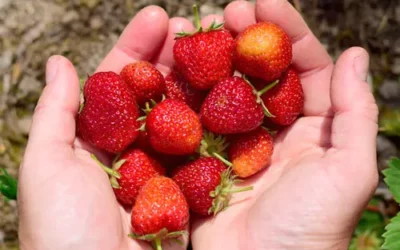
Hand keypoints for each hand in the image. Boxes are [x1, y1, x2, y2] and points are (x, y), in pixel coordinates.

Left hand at [17, 6, 194, 249]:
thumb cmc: (64, 233)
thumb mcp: (47, 167)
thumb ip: (56, 114)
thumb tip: (58, 63)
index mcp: (98, 139)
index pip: (118, 80)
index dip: (136, 47)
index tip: (157, 16)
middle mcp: (134, 149)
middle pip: (156, 91)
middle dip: (174, 56)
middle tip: (195, 25)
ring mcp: (165, 167)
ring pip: (183, 115)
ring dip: (199, 82)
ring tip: (218, 49)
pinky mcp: (189, 189)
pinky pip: (203, 150)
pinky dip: (216, 123)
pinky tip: (232, 97)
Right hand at [191, 1, 377, 249]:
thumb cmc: (311, 229)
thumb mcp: (348, 172)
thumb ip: (355, 113)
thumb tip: (353, 53)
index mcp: (312, 129)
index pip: (303, 68)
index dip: (286, 33)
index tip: (264, 4)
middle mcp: (274, 131)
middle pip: (261, 73)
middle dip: (245, 38)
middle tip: (226, 11)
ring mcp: (238, 144)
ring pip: (227, 91)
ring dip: (214, 60)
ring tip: (198, 32)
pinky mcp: (207, 161)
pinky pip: (199, 121)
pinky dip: (188, 95)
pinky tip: (177, 73)